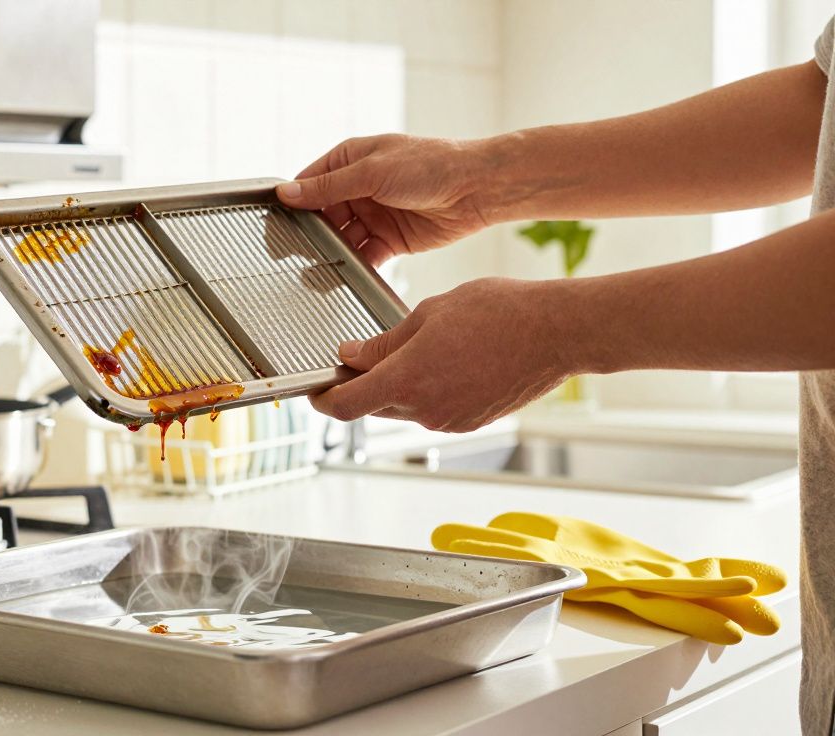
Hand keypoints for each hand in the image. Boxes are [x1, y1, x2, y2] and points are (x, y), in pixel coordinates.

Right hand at [277, 134, 493, 265]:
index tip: (275, 225)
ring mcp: (374, 214)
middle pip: (322, 215)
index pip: (309, 183)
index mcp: (350, 160)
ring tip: (317, 269)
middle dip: (311, 234)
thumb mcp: (372, 172)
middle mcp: (359, 187)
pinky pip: (364, 255)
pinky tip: (345, 275)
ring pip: (342, 239)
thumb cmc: (430, 165)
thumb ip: (328, 186)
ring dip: (332, 253)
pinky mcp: (390, 239)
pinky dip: (354, 266)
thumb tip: (287, 192)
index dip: (293, 203)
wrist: (477, 188)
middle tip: (292, 255)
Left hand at [310, 278, 575, 431]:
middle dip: (361, 384)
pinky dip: (424, 390)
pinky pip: (432, 409)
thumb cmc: (499, 312)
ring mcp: (449, 420)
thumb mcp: (429, 313)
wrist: (558, 332)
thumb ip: (385, 342)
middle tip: (359, 356)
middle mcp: (425, 409)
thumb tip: (352, 357)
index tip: (313, 389)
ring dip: (395, 386)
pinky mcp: (470, 421)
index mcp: (407, 380)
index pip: (345, 405)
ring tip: (414, 348)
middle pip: (372, 406)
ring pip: (402, 407)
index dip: (322, 399)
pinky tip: (443, 361)